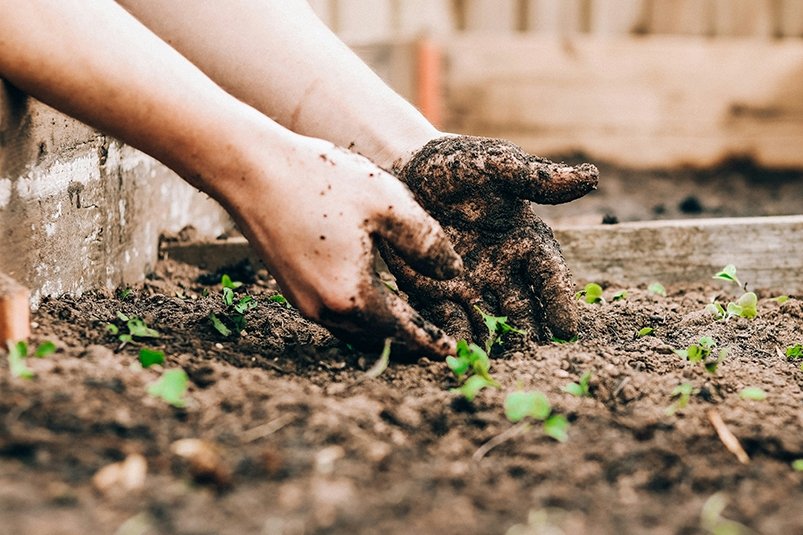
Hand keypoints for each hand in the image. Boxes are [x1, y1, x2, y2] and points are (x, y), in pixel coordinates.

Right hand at [223, 137, 462, 356]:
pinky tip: (373, 300)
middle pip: (377, 338)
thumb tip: (453, 273)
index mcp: (352, 295)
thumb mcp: (388, 203)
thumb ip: (426, 243)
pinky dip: (361, 316)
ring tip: (410, 325)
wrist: (251, 170)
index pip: (402, 331)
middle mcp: (324, 309)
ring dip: (384, 332)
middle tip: (436, 343)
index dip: (430, 341)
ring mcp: (302, 301)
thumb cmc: (321, 180)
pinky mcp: (290, 287)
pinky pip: (335, 315)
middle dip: (408, 343)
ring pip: (354, 330)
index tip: (452, 351)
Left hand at [381, 135, 597, 344]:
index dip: (559, 301)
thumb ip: (537, 178)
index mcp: (526, 241)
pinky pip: (449, 320)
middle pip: (523, 309)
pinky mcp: (437, 292)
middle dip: (530, 335)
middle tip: (534, 360)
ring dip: (495, 344)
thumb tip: (591, 177)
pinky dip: (455, 337)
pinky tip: (457, 354)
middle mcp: (503, 270)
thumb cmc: (458, 165)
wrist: (407, 169)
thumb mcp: (497, 165)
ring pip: (489, 322)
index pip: (549, 276)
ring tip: (498, 366)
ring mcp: (471, 285)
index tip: (567, 329)